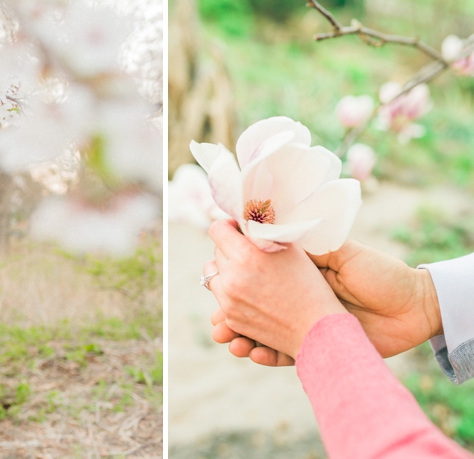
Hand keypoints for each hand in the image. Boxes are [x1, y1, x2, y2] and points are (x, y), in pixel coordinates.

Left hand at [204, 219, 346, 358]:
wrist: (318, 330)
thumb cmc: (310, 286)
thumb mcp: (291, 250)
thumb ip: (265, 233)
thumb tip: (247, 222)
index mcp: (247, 257)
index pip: (217, 230)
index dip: (228, 226)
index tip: (239, 229)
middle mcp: (232, 278)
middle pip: (216, 252)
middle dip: (231, 249)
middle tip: (251, 253)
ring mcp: (228, 300)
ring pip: (212, 275)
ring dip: (226, 271)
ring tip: (248, 273)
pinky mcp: (230, 317)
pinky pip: (220, 296)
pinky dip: (231, 291)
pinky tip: (253, 292)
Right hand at [214, 240, 442, 364]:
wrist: (412, 309)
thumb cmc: (379, 274)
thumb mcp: (338, 251)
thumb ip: (303, 243)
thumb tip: (261, 229)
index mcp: (294, 269)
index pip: (250, 266)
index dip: (230, 266)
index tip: (218, 266)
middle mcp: (290, 296)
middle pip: (243, 302)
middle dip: (224, 310)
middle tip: (218, 318)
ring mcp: (297, 322)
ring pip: (253, 331)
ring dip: (236, 336)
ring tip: (229, 339)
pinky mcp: (310, 346)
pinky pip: (277, 353)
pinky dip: (262, 354)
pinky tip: (254, 352)